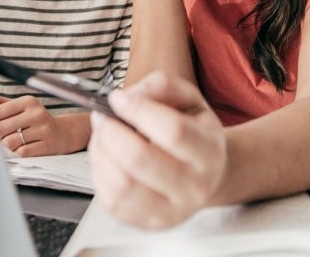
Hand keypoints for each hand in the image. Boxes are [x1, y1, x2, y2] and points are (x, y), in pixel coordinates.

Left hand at [0, 94, 85, 155]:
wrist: (63, 133)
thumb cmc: (36, 120)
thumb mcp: (22, 108)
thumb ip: (1, 104)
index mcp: (28, 101)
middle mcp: (37, 113)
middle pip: (0, 128)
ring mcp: (43, 130)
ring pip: (9, 142)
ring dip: (7, 146)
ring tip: (13, 142)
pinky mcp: (47, 145)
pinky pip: (22, 153)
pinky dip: (18, 153)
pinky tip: (23, 148)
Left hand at [89, 72, 226, 228]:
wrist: (206, 174)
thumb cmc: (193, 132)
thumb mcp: (188, 98)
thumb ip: (161, 86)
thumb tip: (127, 97)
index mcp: (209, 151)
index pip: (172, 131)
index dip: (138, 111)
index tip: (118, 98)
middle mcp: (195, 186)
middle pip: (140, 160)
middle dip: (110, 132)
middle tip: (102, 117)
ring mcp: (172, 210)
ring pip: (121, 185)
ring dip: (101, 154)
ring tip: (102, 136)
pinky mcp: (149, 223)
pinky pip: (112, 202)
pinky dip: (100, 175)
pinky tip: (106, 158)